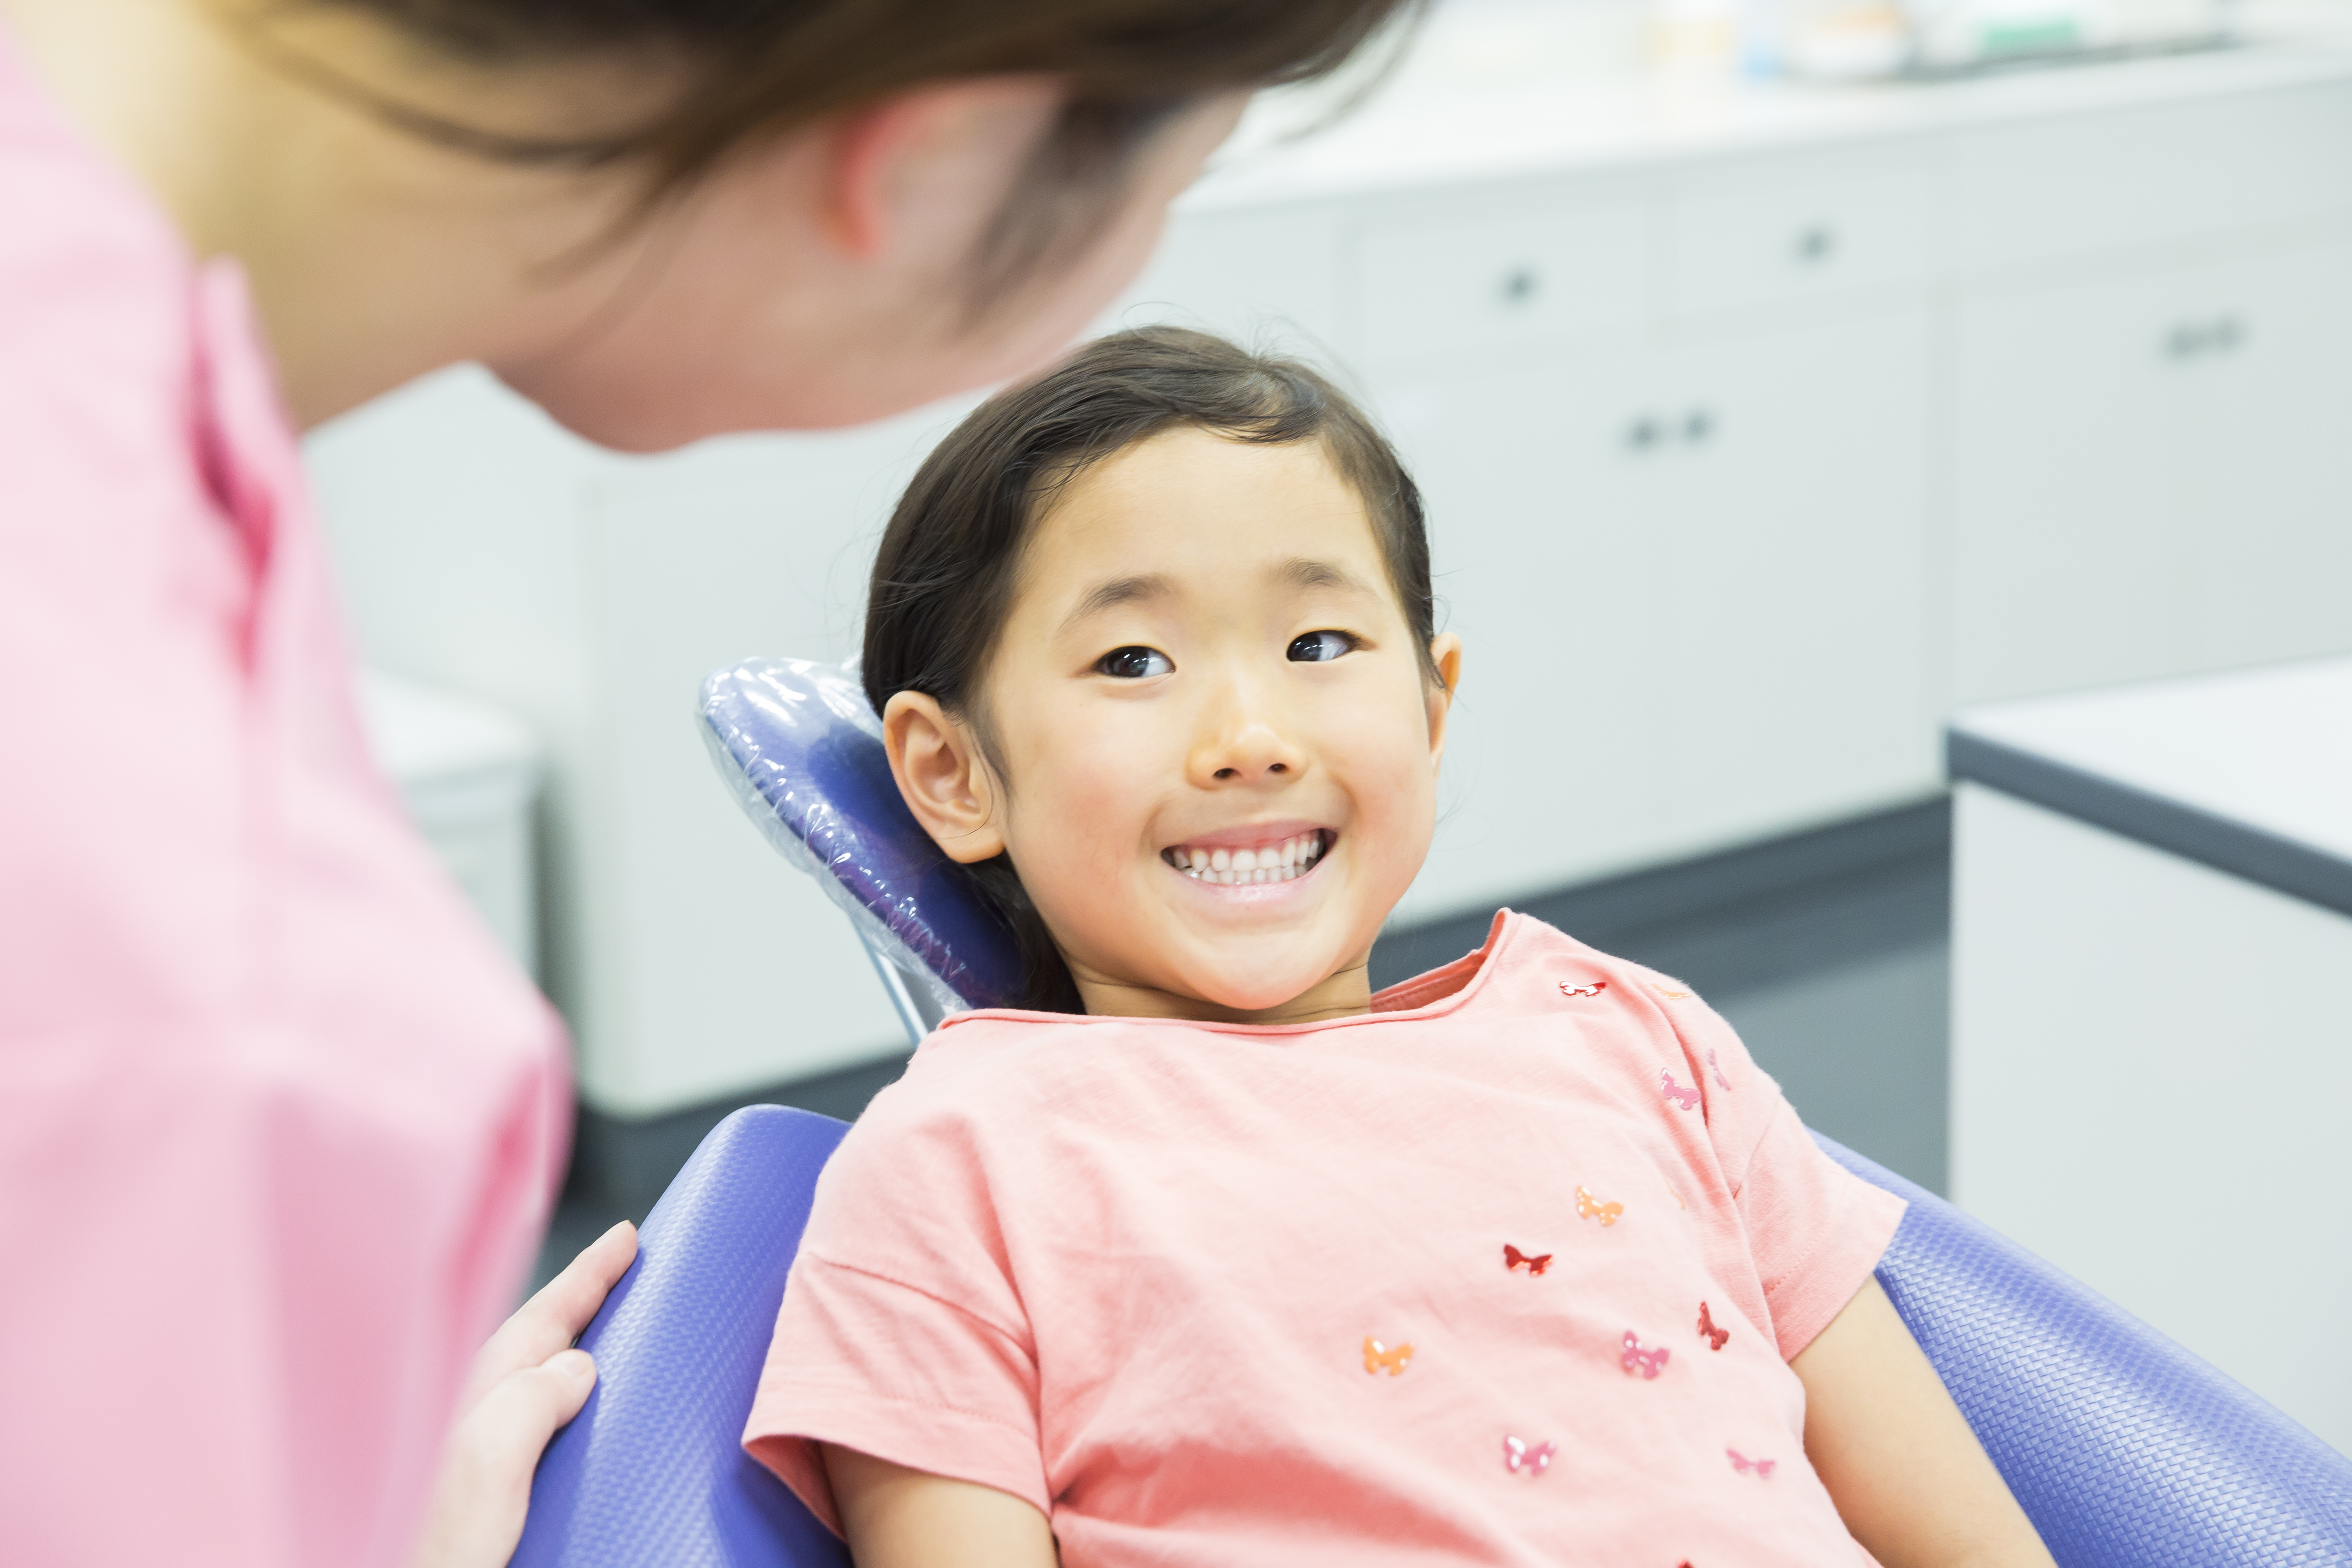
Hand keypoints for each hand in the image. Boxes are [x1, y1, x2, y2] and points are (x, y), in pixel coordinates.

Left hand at [407, 1220, 639, 1567]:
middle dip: (579, 1304)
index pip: (538, 1321)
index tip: (627, 1235)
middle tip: (625, 1267)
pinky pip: (540, 1436)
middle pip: (534, 1347)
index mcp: (470, 1408)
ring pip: (534, 1390)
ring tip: (613, 1335)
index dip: (586, 1276)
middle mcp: (470, 1429)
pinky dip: (570, 1412)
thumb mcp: (484, 1469)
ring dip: (573, 1355)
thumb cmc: (431, 1556)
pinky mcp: (488, 1507)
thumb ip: (526, 1404)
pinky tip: (586, 1424)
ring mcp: (477, 1467)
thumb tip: (577, 1364)